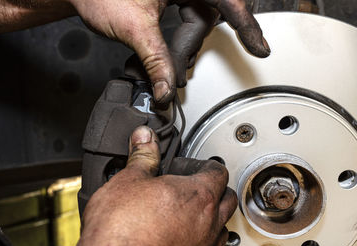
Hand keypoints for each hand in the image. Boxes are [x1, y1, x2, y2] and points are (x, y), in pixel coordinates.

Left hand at [0, 0, 269, 102]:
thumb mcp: (133, 27)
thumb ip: (156, 59)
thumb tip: (166, 88)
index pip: (226, 2)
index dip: (247, 26)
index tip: (260, 48)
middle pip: (208, 15)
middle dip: (191, 46)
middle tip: (179, 72)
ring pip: (196, 19)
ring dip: (183, 46)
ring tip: (166, 66)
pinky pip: (185, 17)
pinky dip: (177, 38)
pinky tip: (166, 53)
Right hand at [65, 126, 237, 245]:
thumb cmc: (122, 231)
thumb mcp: (128, 180)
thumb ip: (142, 156)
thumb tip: (144, 139)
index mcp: (198, 194)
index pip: (217, 170)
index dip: (203, 163)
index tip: (188, 165)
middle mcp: (208, 221)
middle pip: (227, 197)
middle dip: (214, 187)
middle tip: (190, 184)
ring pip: (222, 224)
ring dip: (212, 214)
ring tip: (189, 209)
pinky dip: (202, 236)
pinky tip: (181, 233)